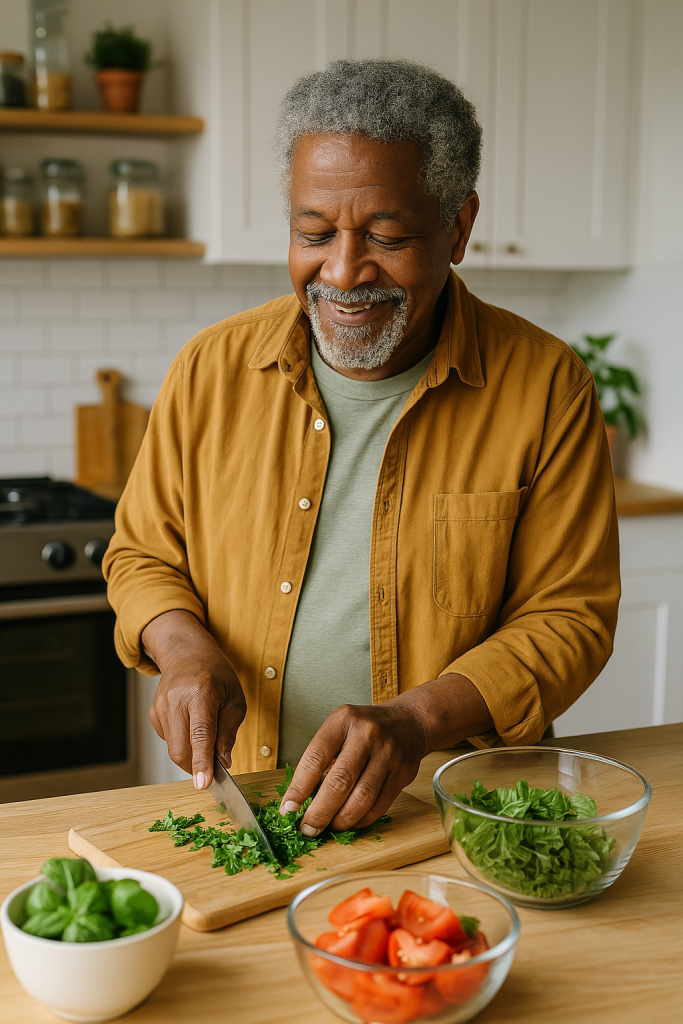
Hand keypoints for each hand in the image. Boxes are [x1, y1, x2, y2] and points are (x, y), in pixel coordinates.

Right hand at [142, 610, 246, 789]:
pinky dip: (182, 742)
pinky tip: (190, 724)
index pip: (201, 734)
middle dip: (196, 767)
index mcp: (202, 692)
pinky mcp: (153, 714)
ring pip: (174, 748)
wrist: (186, 653)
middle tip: (212, 769)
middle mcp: (177, 699)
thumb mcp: (235, 699)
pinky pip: (169, 740)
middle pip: (181, 749)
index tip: (203, 784)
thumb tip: (223, 763)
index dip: (202, 761)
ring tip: (205, 732)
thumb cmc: (216, 675)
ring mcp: (161, 707)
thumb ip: (228, 733)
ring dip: (191, 754)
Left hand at [279, 701, 428, 834]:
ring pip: (362, 798)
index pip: (315, 758)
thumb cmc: (364, 730)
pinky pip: (380, 805)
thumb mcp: (339, 729)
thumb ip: (321, 759)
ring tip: (329, 827)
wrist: (408, 723)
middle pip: (339, 782)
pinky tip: (351, 822)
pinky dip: (362, 820)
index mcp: (343, 721)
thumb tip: (297, 800)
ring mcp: (388, 754)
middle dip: (320, 812)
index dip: (299, 788)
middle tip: (307, 828)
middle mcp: (367, 735)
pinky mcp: (403, 773)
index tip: (288, 809)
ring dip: (342, 820)